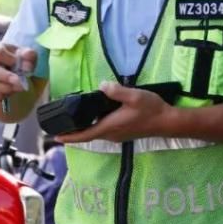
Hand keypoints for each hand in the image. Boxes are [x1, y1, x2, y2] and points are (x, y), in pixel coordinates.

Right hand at [0, 44, 36, 101]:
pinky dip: (1, 95)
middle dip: (5, 76)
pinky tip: (10, 92)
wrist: (9, 71)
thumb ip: (29, 55)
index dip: (10, 59)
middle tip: (19, 82)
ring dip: (4, 87)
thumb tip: (27, 63)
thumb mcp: (25, 55)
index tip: (20, 65)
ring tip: (18, 88)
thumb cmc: (17, 60)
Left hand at [58, 82, 175, 143]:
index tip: (56, 137)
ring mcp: (117, 135)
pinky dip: (95, 125)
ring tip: (75, 119)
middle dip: (74, 131)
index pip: (85, 135)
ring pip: (96, 133)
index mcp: (110, 126)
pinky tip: (96, 115)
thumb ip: (117, 91)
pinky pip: (104, 130)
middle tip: (61, 124)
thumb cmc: (151, 110)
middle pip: (88, 135)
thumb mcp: (134, 96)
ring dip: (85, 128)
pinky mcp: (123, 133)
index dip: (69, 137)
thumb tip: (101, 86)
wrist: (166, 121)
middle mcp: (111, 134)